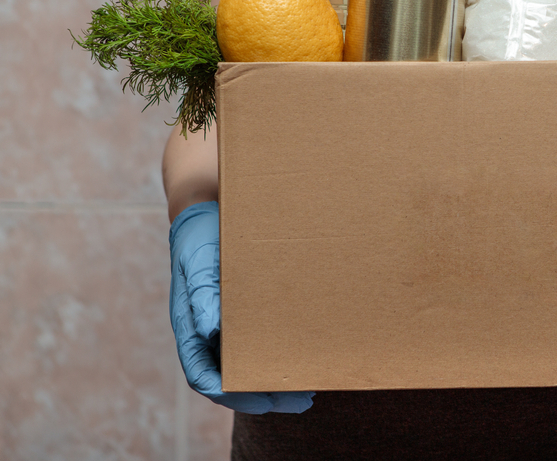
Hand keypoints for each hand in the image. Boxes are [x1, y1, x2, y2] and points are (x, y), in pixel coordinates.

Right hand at [169, 201, 314, 413]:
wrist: (208, 211)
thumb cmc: (201, 238)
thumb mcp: (199, 263)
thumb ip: (202, 296)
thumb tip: (210, 331)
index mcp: (191, 328)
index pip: (204, 375)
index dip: (231, 394)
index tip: (263, 401)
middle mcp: (207, 335)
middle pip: (231, 379)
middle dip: (264, 396)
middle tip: (301, 400)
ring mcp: (224, 327)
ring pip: (246, 366)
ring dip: (273, 382)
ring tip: (309, 389)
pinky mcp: (242, 315)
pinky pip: (257, 344)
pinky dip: (277, 356)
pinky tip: (302, 357)